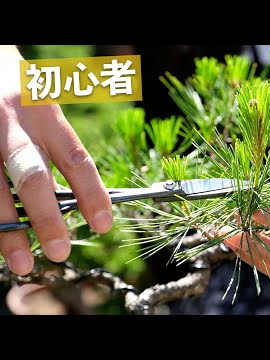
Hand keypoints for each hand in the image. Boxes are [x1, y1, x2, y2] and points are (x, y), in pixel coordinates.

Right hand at [0, 46, 112, 275]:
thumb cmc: (20, 92)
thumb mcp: (44, 111)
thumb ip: (56, 148)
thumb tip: (72, 199)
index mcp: (47, 115)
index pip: (76, 160)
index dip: (93, 195)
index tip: (104, 225)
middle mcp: (14, 124)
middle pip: (34, 177)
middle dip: (48, 219)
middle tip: (61, 252)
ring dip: (8, 230)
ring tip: (22, 262)